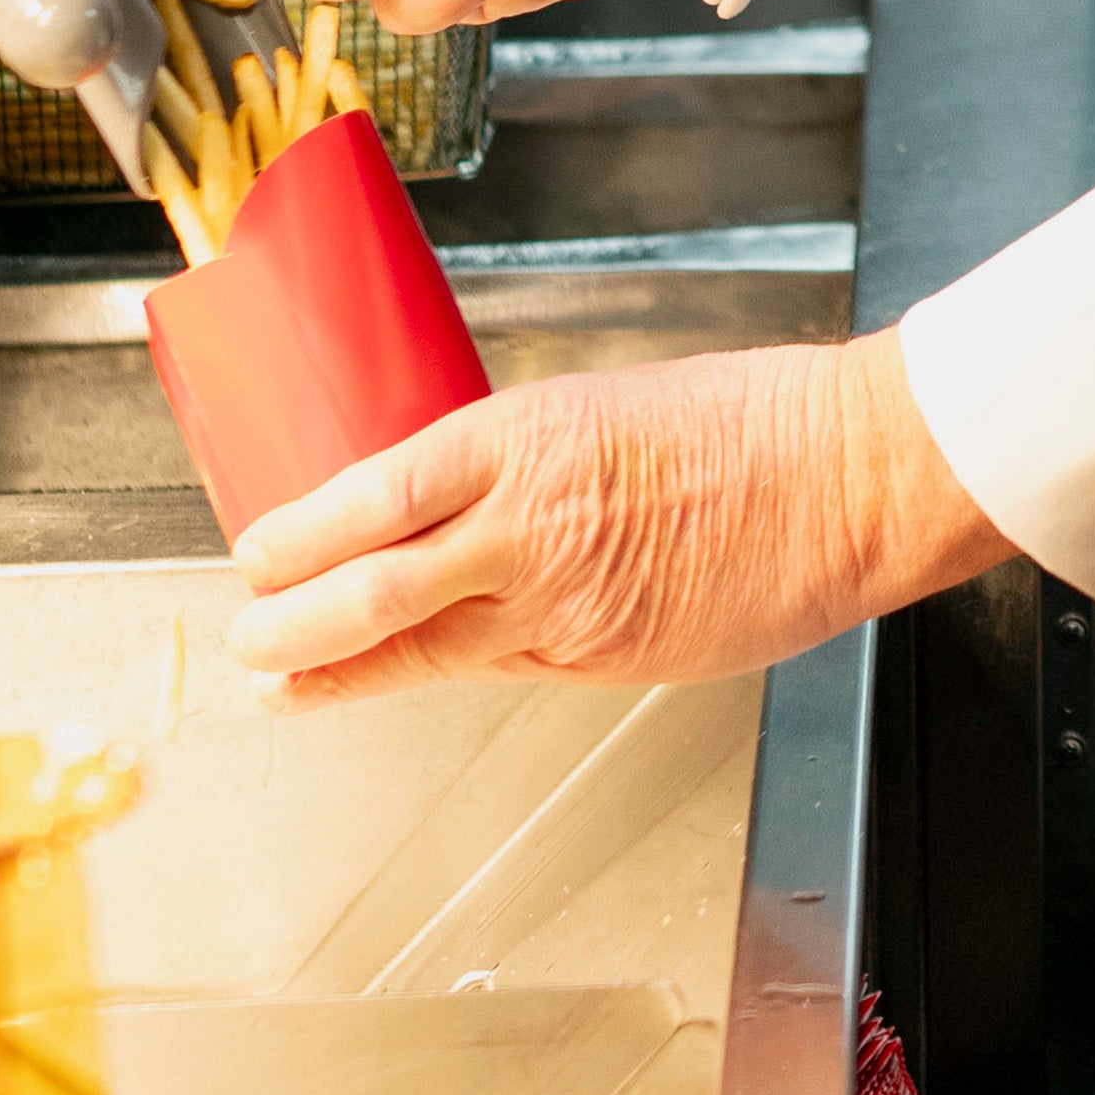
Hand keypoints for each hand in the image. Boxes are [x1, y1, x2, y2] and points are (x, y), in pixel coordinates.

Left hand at [221, 335, 999, 706]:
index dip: (299, 536)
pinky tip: (413, 678)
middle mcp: (529, 525)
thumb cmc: (747, 424)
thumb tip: (447, 502)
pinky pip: (507, 669)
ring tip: (285, 685)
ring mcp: (567, 604)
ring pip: (425, 650)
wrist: (847, 477)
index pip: (371, 495)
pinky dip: (445, 676)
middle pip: (373, 590)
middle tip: (247, 637)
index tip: (255, 552)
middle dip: (293, 624)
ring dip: (340, 674)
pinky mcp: (608, 659)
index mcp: (521, 437)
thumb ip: (520, 464)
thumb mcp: (601, 409)